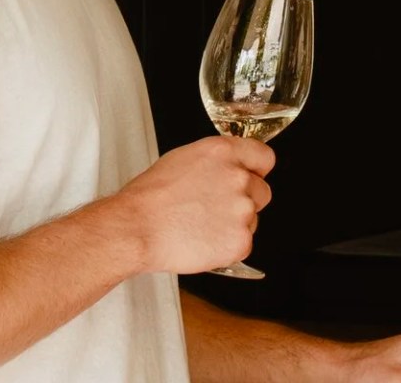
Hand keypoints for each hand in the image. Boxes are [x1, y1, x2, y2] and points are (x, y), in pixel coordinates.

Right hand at [114, 135, 272, 274]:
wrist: (136, 228)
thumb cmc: (151, 196)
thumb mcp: (186, 158)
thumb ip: (217, 161)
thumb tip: (229, 168)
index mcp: (225, 152)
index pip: (265, 158)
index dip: (255, 171)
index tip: (249, 179)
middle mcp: (239, 177)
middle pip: (262, 191)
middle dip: (244, 201)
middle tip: (214, 211)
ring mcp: (242, 209)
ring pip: (252, 219)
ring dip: (234, 225)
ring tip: (201, 227)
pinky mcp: (240, 240)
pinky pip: (244, 244)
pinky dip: (227, 248)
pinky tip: (203, 243)